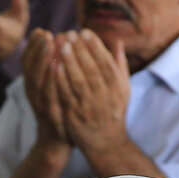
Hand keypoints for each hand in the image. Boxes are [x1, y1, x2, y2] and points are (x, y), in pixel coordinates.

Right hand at [22, 30, 67, 145]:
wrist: (56, 145)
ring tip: (50, 43)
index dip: (32, 46)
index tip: (40, 30)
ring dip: (43, 59)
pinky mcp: (49, 114)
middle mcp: (33, 94)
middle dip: (37, 48)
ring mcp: (40, 105)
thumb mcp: (50, 92)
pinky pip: (49, 94)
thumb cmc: (57, 115)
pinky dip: (51, 78)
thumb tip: (53, 50)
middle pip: (30, 67)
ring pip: (38, 78)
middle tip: (46, 33)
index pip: (27, 62)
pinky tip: (57, 65)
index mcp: (33, 87)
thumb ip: (49, 74)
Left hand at [55, 30, 129, 157]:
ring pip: (79, 80)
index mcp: (117, 87)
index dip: (95, 46)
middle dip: (80, 50)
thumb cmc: (113, 112)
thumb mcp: (123, 89)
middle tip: (69, 33)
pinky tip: (54, 66)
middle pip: (92, 69)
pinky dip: (61, 80)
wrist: (107, 144)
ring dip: (69, 61)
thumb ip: (120, 65)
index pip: (106, 62)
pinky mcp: (75, 116)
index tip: (85, 32)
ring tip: (60, 45)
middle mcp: (105, 96)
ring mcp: (89, 107)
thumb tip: (117, 41)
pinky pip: (67, 95)